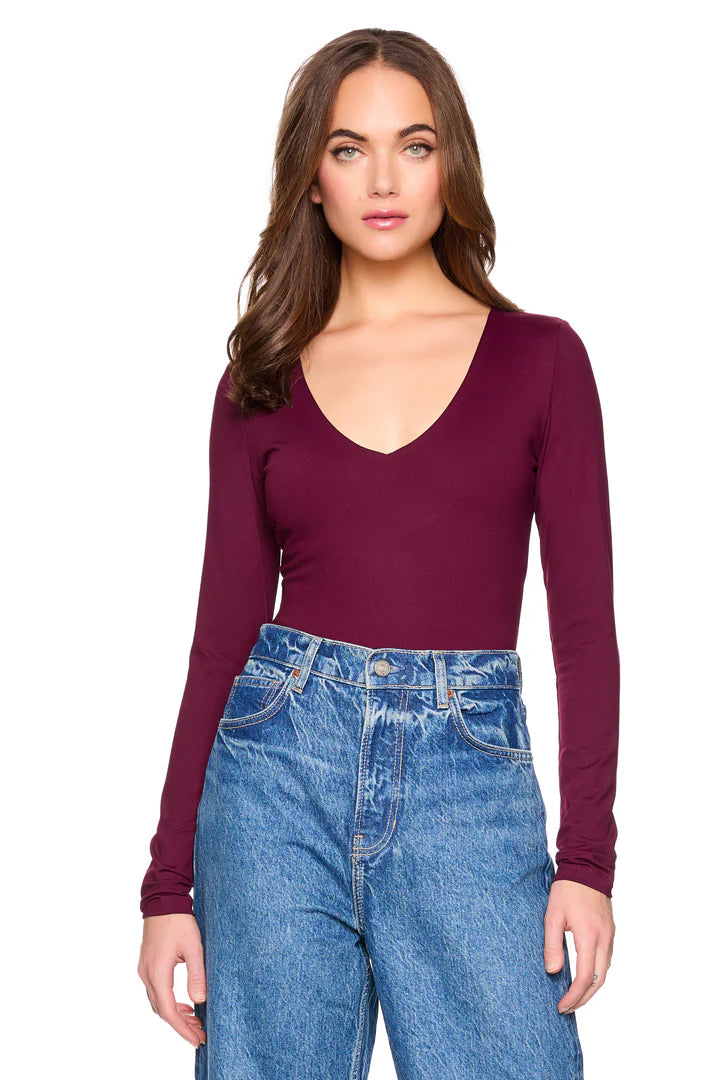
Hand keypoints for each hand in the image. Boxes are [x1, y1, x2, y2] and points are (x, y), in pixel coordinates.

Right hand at [138, 913, 207, 1047]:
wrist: (162, 900)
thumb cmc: (178, 921)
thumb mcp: (194, 947)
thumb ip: (197, 975)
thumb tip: (200, 1000)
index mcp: (158, 973)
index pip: (169, 1012)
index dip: (182, 1029)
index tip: (197, 1039)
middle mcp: (147, 974)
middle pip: (162, 1010)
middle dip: (181, 1025)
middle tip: (199, 1033)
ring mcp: (145, 969)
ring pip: (158, 1002)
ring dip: (175, 1014)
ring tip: (194, 1020)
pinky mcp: (148, 963)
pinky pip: (156, 991)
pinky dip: (169, 1001)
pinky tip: (183, 1002)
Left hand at [544, 880, 614, 1013]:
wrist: (587, 868)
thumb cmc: (567, 890)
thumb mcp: (552, 916)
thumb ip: (552, 945)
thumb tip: (552, 971)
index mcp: (589, 936)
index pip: (585, 977)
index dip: (574, 996)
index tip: (562, 1006)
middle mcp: (604, 939)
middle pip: (599, 980)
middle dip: (583, 998)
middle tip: (567, 1007)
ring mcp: (610, 935)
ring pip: (605, 972)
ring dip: (591, 987)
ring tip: (574, 996)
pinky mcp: (610, 931)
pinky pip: (606, 959)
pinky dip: (597, 973)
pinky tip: (585, 976)